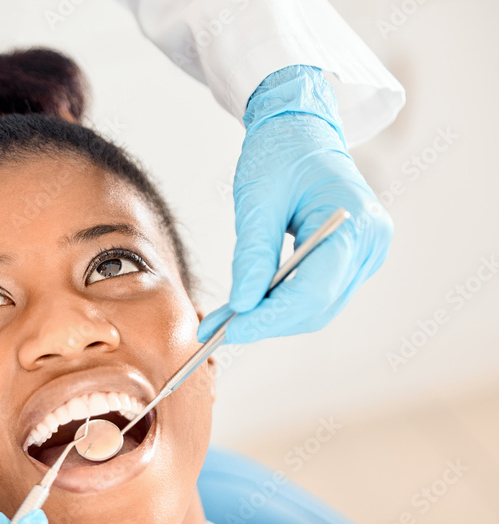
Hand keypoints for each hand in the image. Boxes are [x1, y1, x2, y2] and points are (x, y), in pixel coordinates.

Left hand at [198, 65, 392, 344]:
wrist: (301, 128)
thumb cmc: (280, 153)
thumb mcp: (258, 201)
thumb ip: (253, 255)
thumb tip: (242, 305)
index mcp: (358, 223)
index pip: (314, 291)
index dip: (270, 318)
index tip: (229, 331)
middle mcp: (371, 244)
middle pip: (317, 306)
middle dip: (266, 322)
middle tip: (216, 329)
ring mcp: (366, 253)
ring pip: (316, 307)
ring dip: (270, 317)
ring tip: (224, 319)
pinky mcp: (352, 259)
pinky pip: (316, 294)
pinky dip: (280, 303)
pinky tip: (248, 303)